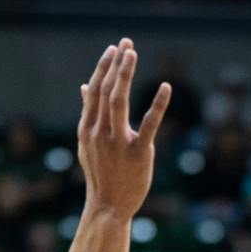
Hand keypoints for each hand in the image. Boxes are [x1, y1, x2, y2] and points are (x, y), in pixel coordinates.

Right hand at [77, 39, 170, 222]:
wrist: (108, 207)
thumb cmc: (100, 174)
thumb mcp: (88, 143)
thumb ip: (88, 113)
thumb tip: (84, 86)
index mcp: (87, 129)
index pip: (95, 90)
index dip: (104, 67)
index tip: (114, 49)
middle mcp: (100, 133)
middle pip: (106, 91)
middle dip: (116, 65)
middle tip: (126, 44)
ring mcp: (118, 144)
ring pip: (119, 102)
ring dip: (125, 75)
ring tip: (132, 54)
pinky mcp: (138, 154)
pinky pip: (149, 125)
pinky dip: (158, 105)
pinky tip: (166, 87)